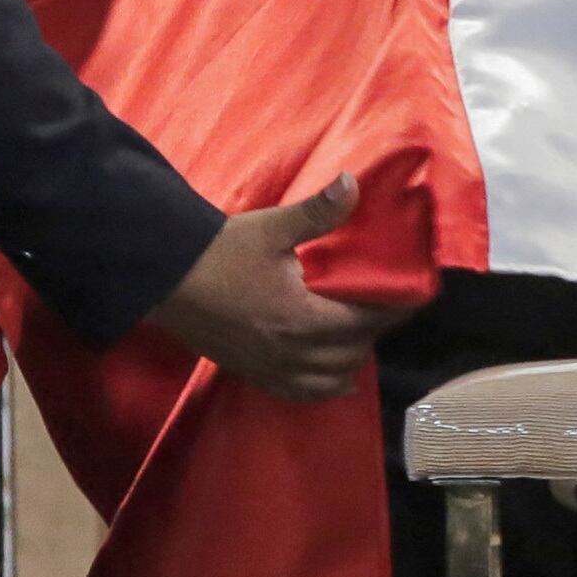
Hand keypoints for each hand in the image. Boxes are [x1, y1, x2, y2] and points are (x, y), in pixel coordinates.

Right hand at [143, 175, 403, 401]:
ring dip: (351, 360)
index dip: (393, 310)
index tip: (412, 296)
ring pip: (330, 380)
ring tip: (358, 337)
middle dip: (372, 332)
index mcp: (302, 317)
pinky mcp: (252, 374)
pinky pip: (299, 393)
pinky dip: (323, 386)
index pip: (365, 321)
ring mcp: (271, 369)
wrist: (164, 279)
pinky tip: (333, 376)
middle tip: (382, 307)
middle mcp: (291, 352)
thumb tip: (351, 182)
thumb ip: (317, 212)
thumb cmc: (220, 252)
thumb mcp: (271, 228)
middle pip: (352, 353)